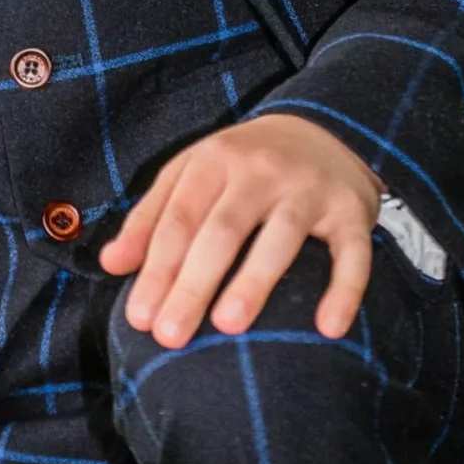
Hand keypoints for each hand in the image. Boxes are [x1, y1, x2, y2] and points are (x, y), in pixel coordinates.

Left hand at [98, 112, 381, 347]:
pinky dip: (344, 289)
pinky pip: (352, 252)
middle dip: (193, 283)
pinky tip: (328, 327)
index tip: (139, 318)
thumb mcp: (192, 174)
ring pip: (281, 236)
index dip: (157, 268)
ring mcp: (309, 188)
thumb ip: (152, 217)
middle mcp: (261, 170)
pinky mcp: (352, 210)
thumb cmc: (244, 165)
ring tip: (228, 325)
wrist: (325, 127)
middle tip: (170, 336)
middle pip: (222, 230)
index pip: (180, 219)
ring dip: (255, 280)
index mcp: (215, 161)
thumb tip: (111, 265)